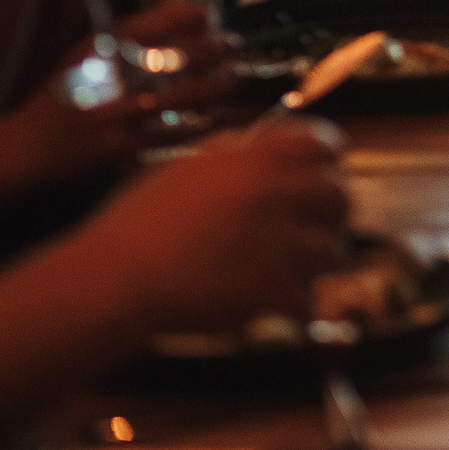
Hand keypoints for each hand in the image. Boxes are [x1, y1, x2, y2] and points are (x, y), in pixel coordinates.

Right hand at [0, 2, 239, 208]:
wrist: (25, 148)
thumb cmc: (62, 93)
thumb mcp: (86, 51)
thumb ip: (133, 27)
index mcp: (91, 51)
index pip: (142, 24)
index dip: (182, 15)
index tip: (208, 13)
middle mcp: (101, 80)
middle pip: (166, 59)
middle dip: (209, 50)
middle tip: (232, 44)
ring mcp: (110, 116)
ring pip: (175, 98)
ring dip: (212, 87)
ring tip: (232, 78)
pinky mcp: (118, 147)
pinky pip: (169, 134)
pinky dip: (199, 125)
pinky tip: (220, 116)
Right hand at [80, 119, 349, 336]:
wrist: (111, 279)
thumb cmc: (138, 225)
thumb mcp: (184, 168)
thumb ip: (232, 155)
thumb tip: (267, 144)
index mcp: (250, 159)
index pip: (321, 143)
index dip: (327, 159)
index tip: (324, 173)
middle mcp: (270, 194)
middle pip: (338, 196)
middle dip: (330, 214)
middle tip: (312, 229)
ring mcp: (272, 243)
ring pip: (329, 251)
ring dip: (312, 264)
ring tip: (287, 271)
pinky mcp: (267, 290)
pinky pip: (307, 299)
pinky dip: (296, 306)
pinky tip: (278, 307)